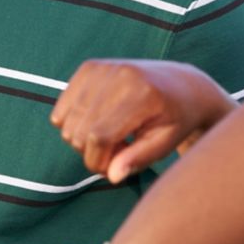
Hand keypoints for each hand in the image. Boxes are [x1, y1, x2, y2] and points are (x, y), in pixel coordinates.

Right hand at [51, 60, 235, 183]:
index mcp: (142, 94)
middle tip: (120, 151)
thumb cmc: (176, 120)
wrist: (182, 85)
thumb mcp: (165, 144)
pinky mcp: (88, 67)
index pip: (99, 136)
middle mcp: (119, 75)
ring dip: (84, 140)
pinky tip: (99, 123)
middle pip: (79, 132)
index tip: (115, 168)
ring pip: (66, 124)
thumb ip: (138, 159)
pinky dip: (74, 125)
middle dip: (94, 153)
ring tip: (112, 137)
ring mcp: (101, 68)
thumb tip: (111, 176)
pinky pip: (60, 110)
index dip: (99, 162)